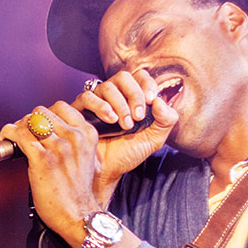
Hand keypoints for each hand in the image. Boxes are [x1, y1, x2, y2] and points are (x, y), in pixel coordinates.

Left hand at [0, 71, 176, 245]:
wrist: (78, 215)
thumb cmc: (79, 192)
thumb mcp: (86, 158)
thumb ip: (73, 141)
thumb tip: (48, 129)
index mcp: (86, 135)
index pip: (61, 107)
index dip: (45, 113)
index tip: (38, 123)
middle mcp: (74, 138)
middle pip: (43, 112)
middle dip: (30, 119)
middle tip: (24, 132)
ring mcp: (59, 148)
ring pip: (30, 121)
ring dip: (18, 127)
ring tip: (13, 136)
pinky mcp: (43, 160)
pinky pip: (20, 135)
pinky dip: (8, 133)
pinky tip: (5, 138)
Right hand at [73, 70, 177, 201]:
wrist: (108, 170)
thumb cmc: (128, 153)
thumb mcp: (155, 139)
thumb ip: (166, 120)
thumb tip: (160, 100)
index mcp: (132, 97)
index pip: (140, 76)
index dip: (147, 84)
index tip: (151, 100)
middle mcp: (114, 95)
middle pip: (123, 77)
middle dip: (134, 95)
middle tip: (138, 117)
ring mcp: (96, 100)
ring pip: (107, 86)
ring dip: (119, 104)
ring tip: (124, 125)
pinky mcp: (80, 109)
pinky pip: (87, 97)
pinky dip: (100, 106)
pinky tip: (110, 120)